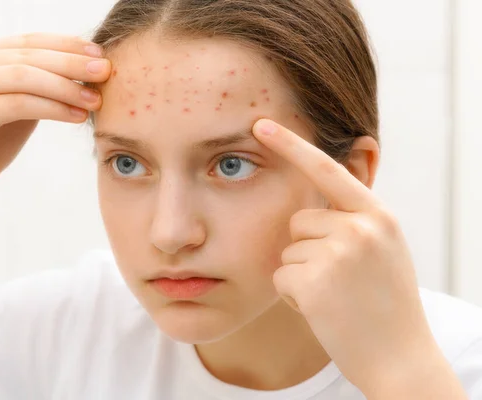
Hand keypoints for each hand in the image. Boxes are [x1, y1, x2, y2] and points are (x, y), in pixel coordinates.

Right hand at [0, 33, 110, 203]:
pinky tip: (77, 117)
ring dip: (66, 87)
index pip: (32, 41)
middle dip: (73, 63)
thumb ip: (44, 85)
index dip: (67, 45)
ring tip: (96, 100)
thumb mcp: (22, 104)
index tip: (100, 54)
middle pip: (31, 55)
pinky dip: (52, 108)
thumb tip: (90, 74)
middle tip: (106, 72)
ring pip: (25, 76)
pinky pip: (19, 104)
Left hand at [252, 119, 446, 393]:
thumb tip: (312, 202)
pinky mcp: (315, 281)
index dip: (291, 145)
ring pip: (287, 251)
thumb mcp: (383, 250)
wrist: (400, 358)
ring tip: (335, 297)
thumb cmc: (386, 305)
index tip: (261, 124)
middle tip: (338, 280)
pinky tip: (323, 311)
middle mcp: (360, 227)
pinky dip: (293, 296)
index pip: (327, 169)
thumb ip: (354, 221)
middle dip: (306, 248)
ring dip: (301, 275)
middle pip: (298, 221)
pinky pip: (280, 277)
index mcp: (378, 215)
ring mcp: (338, 253)